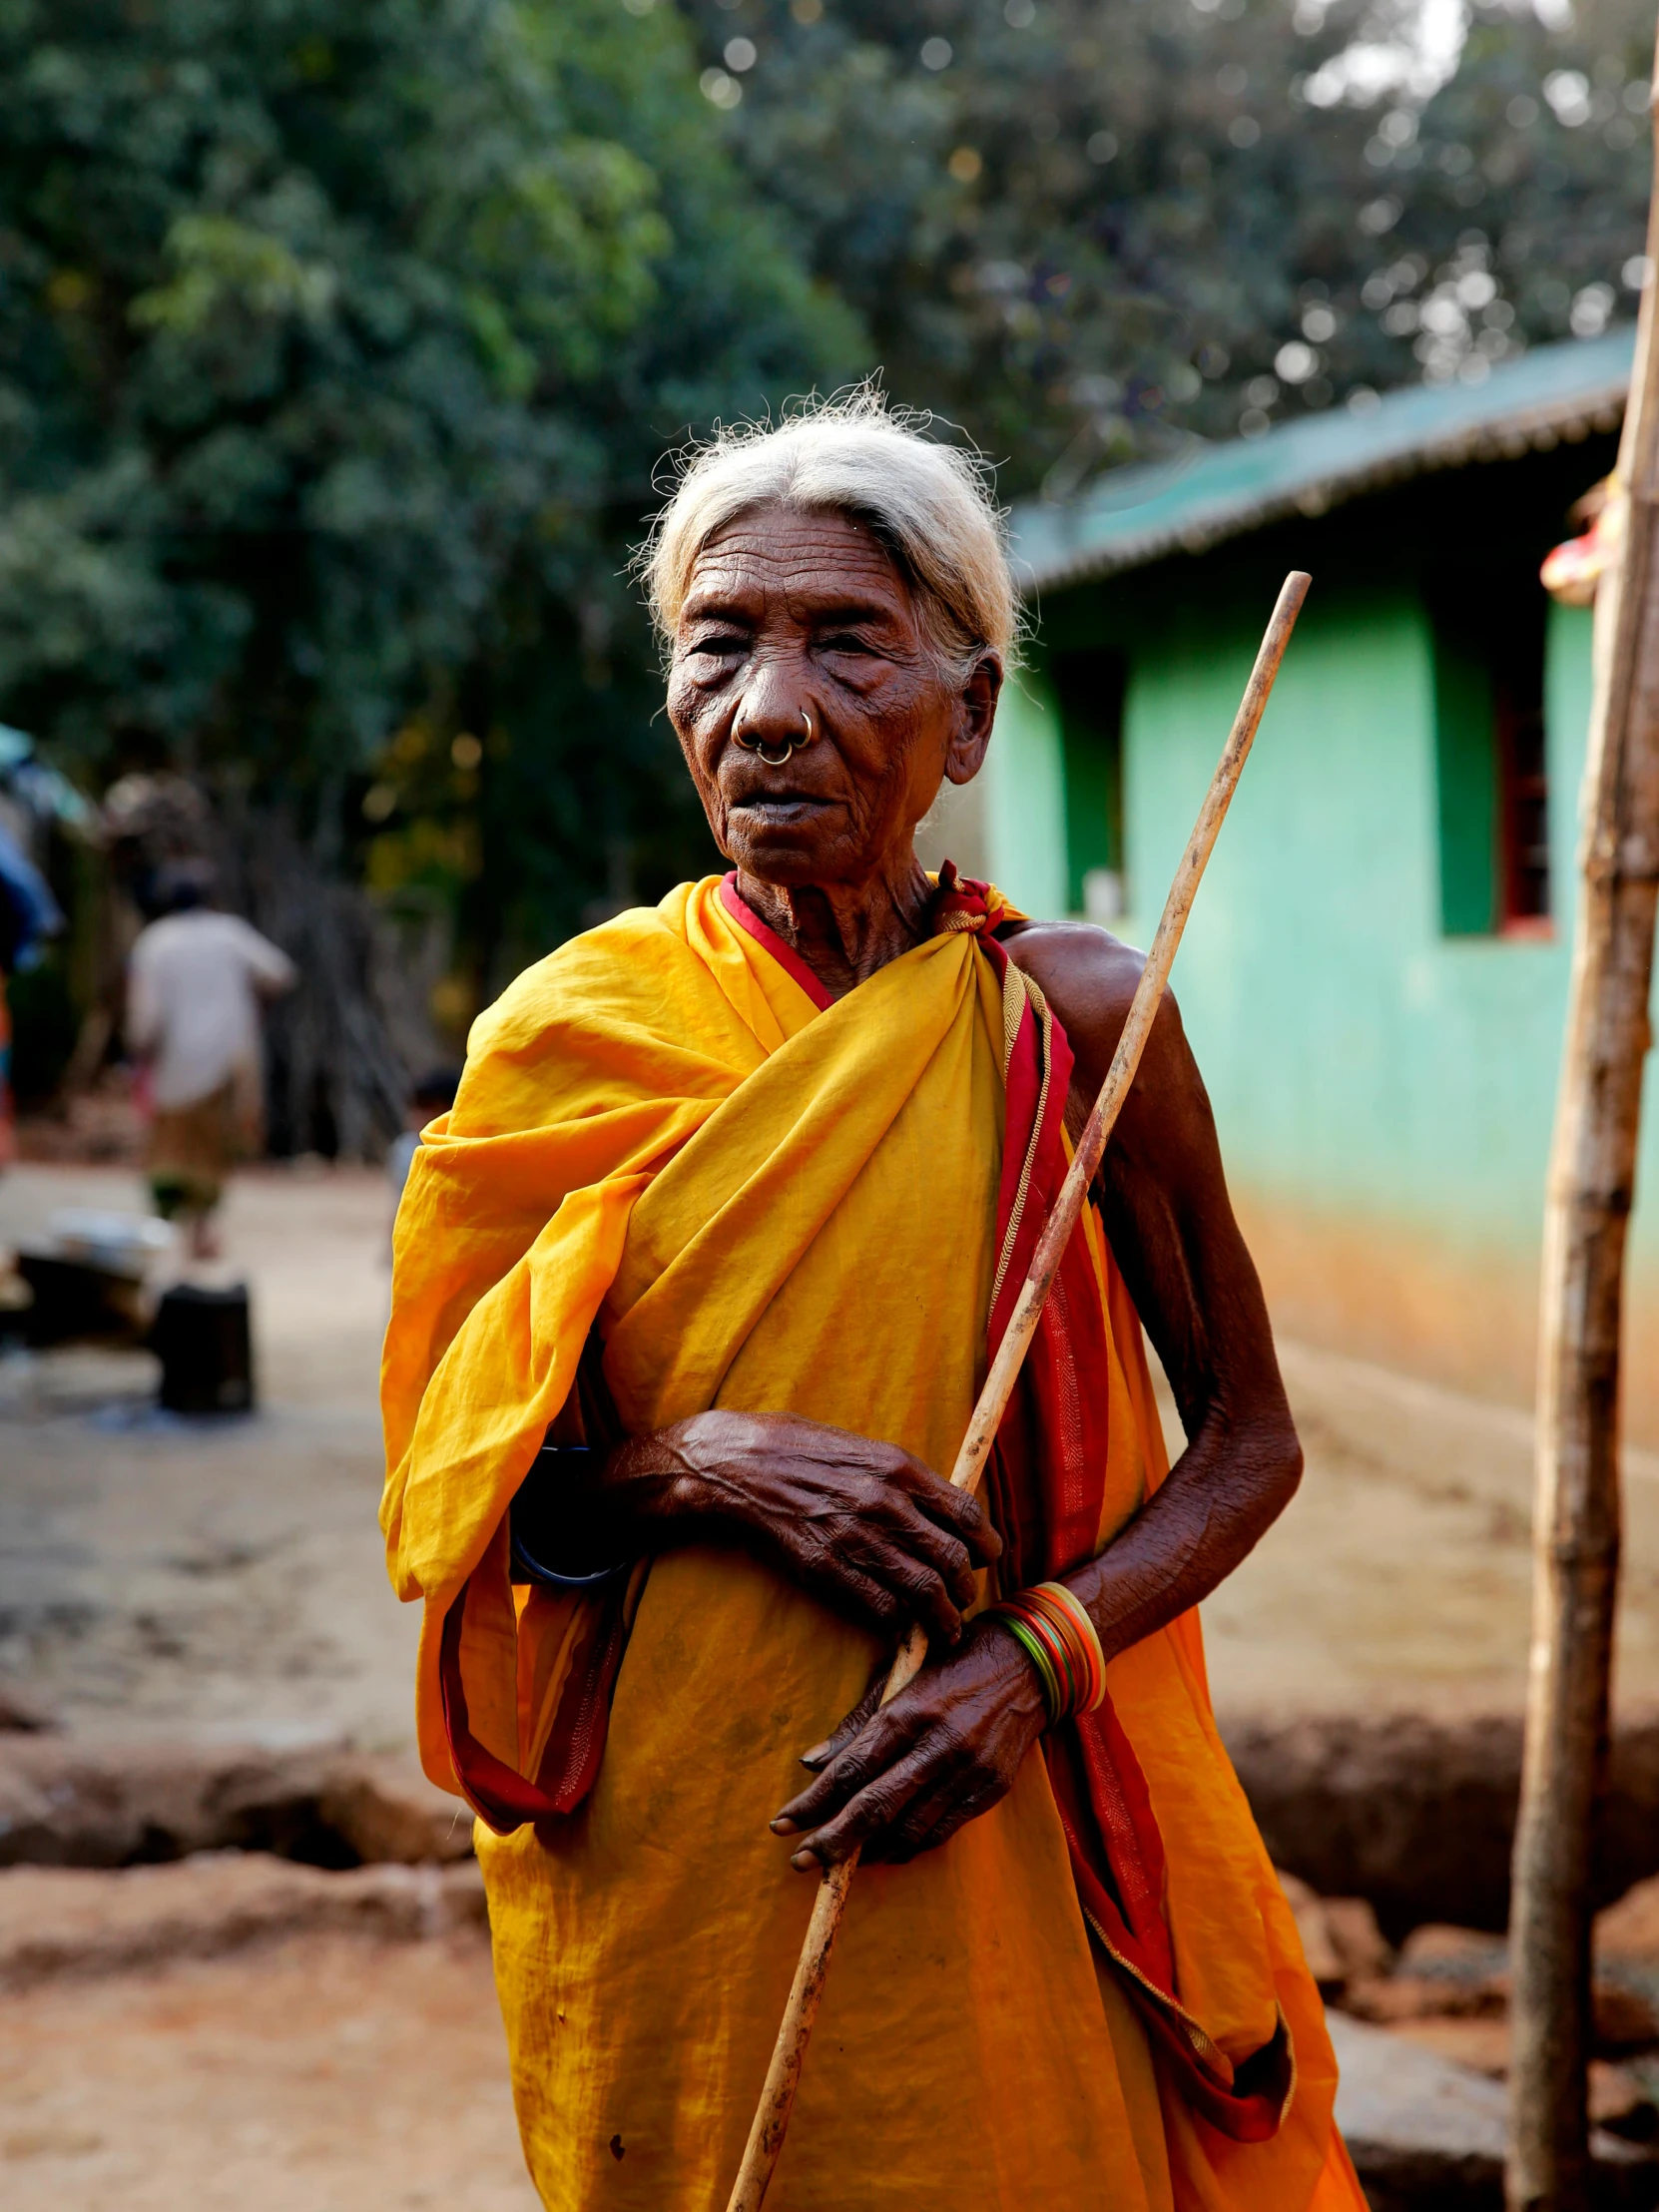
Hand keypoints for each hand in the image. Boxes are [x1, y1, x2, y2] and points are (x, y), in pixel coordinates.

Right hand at [612, 1410, 1000, 1644]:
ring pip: (924, 1592)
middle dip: (967, 1587)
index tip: (985, 1558)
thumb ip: (908, 1480)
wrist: (739, 1465)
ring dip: (943, 1618)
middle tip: (964, 1597)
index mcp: (899, 1468)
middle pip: (952, 1560)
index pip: (967, 1514)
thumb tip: (949, 1512)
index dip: (985, 1544)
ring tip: (945, 1627)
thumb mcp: (865, 1448)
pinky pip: (881, 1608)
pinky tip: (902, 1623)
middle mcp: (884, 1503)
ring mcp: (855, 1538)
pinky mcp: (826, 1569)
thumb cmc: (802, 1450)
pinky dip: (900, 1621)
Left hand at [769, 1618, 1046, 1866]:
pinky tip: (885, 1851)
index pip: (851, 1769)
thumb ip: (857, 1724)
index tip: (783, 1824)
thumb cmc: (953, 1664)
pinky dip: (909, 1846)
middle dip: (833, 1840)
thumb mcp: (901, 1679)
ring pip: (908, 1828)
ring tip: (840, 1861)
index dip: (813, 1802)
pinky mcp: (989, 1790)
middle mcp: (937, 1745)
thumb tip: (811, 1764)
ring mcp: (967, 1771)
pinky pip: (941, 1831)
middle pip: (875, 1806)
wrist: (1029, 1665)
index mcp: (909, 1712)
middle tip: (800, 1861)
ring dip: (869, 1851)